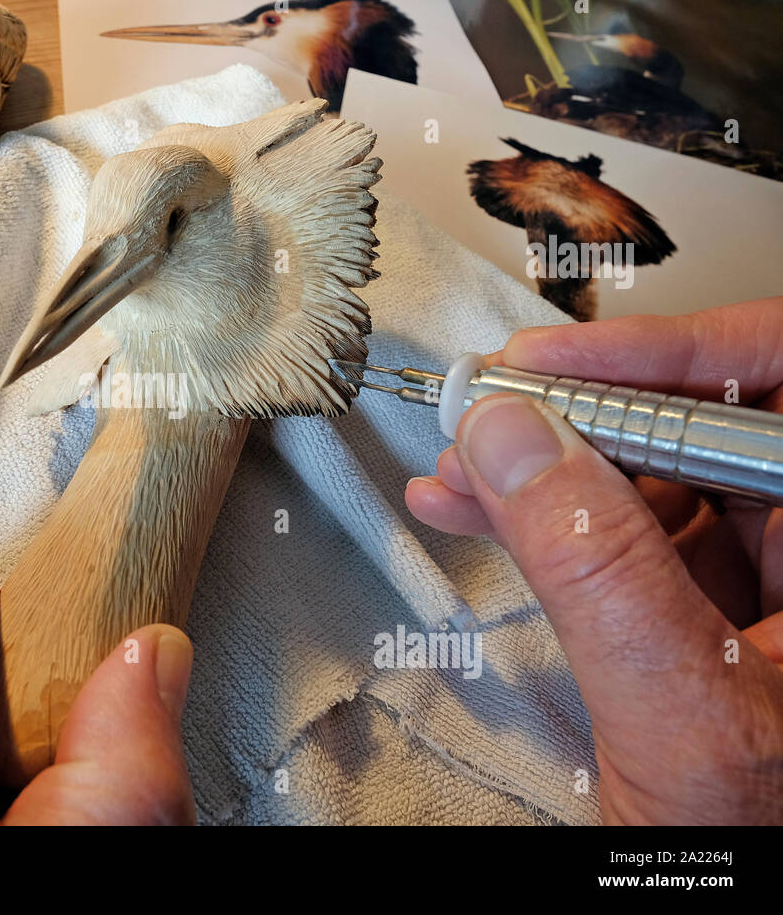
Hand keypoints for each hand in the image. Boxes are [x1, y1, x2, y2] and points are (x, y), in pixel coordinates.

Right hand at [406, 297, 782, 823]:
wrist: (719, 901)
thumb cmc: (749, 843)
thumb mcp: (679, 707)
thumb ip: (597, 570)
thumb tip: (516, 440)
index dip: (673, 355)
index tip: (556, 365)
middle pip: (703, 424)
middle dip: (581, 414)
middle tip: (493, 413)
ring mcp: (758, 576)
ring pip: (648, 471)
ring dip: (541, 464)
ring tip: (463, 467)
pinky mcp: (695, 602)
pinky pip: (615, 529)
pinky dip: (537, 515)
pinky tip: (474, 508)